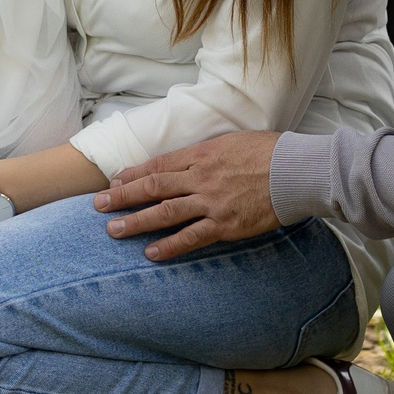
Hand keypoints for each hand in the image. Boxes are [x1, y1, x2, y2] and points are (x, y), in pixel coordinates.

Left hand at [94, 131, 283, 260]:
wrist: (295, 170)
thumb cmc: (268, 152)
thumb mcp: (230, 141)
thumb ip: (205, 153)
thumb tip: (186, 161)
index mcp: (201, 154)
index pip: (158, 165)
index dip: (132, 175)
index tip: (113, 182)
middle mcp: (200, 177)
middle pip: (153, 187)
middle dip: (122, 197)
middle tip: (98, 205)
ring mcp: (211, 201)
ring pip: (165, 212)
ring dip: (136, 222)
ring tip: (113, 230)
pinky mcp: (226, 224)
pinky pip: (192, 237)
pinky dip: (170, 245)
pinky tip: (151, 252)